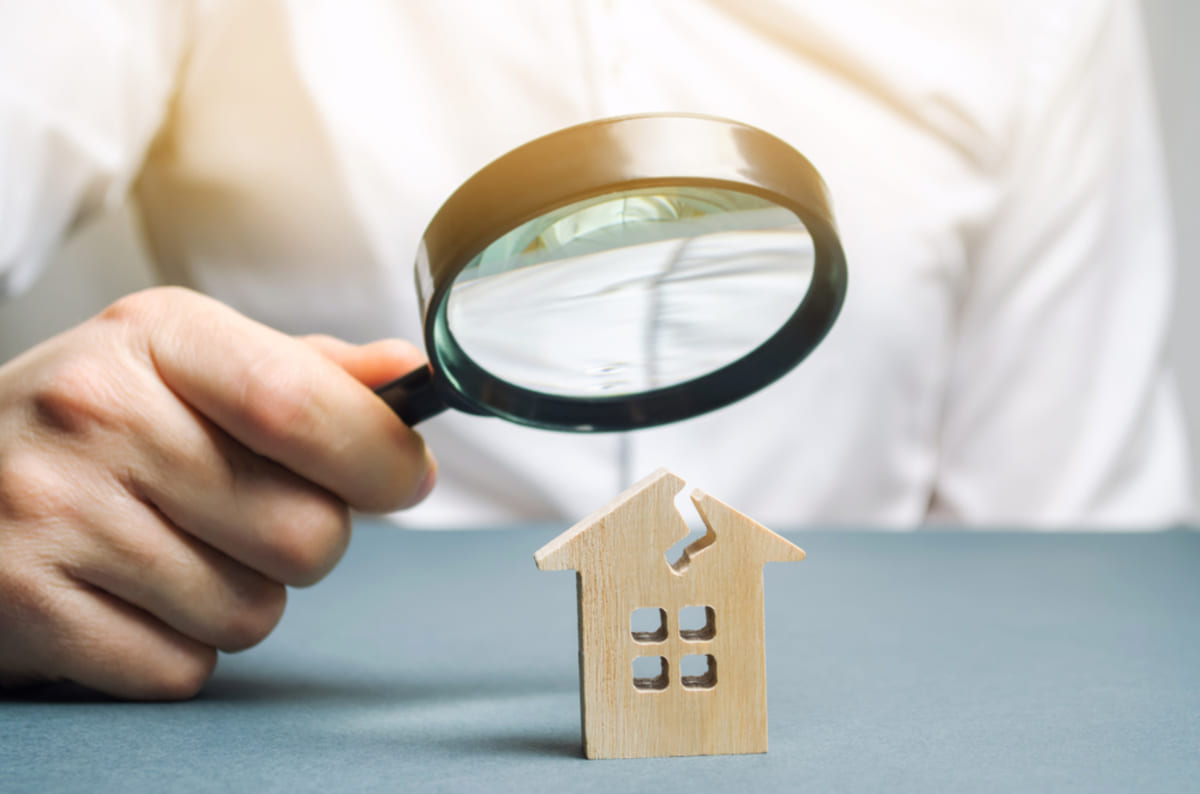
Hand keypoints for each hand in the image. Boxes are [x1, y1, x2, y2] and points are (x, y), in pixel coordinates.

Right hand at [0, 287, 435, 698]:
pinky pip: (183, 668)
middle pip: (305, 532)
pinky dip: (179, 648)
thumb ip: (304, 372)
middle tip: (254, 518)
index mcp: (158, 338)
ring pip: (252, 611)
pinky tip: (135, 597)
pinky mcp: (27, 606)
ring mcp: (54, 512)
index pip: (301, 405)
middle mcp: (98, 415)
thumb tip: (405, 376)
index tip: (404, 478)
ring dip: (243, 597)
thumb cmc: (98, 422)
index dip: (381, 458)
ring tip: (182, 552)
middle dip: (310, 540)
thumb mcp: (189, 364)